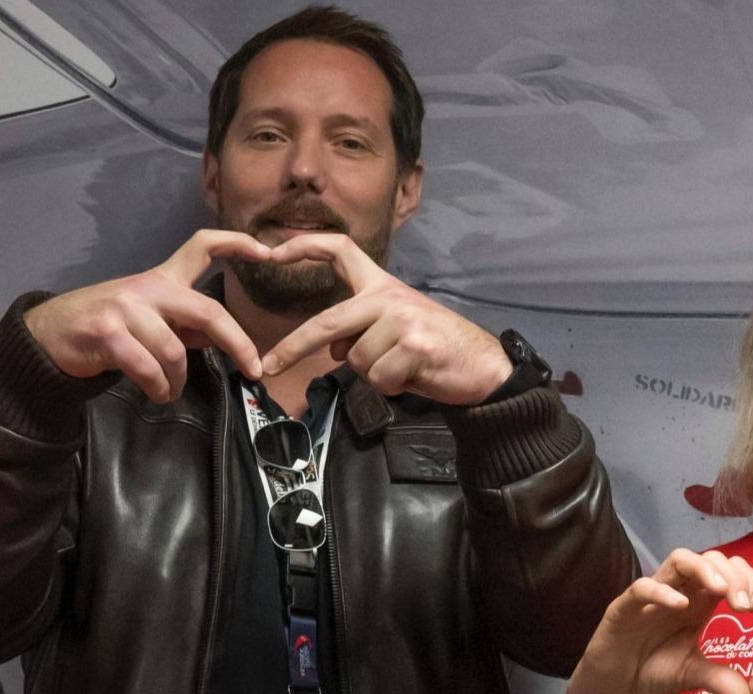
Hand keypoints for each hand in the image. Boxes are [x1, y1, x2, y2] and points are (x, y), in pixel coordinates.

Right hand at [24, 229, 274, 402]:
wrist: (47, 335)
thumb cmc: (106, 327)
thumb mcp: (148, 318)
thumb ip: (184, 324)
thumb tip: (222, 339)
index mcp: (163, 279)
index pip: (202, 246)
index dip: (236, 244)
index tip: (268, 250)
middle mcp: (149, 287)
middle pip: (207, 311)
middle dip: (238, 342)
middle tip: (253, 369)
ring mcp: (126, 307)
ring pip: (175, 350)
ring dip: (178, 380)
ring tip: (170, 392)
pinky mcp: (107, 332)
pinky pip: (147, 368)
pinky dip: (157, 388)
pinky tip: (156, 394)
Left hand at [260, 233, 511, 404]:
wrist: (483, 365)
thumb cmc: (435, 350)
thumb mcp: (395, 331)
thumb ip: (360, 332)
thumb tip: (331, 349)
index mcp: (382, 286)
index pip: (340, 251)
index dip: (306, 246)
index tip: (273, 251)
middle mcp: (389, 297)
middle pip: (328, 322)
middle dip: (293, 348)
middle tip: (268, 367)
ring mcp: (402, 320)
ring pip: (356, 361)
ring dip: (374, 375)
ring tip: (404, 368)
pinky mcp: (414, 346)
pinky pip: (378, 378)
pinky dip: (392, 387)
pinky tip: (414, 377)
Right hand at [561, 549, 752, 693]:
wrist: (615, 684)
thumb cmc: (652, 669)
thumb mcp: (691, 675)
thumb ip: (718, 679)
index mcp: (698, 602)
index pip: (728, 573)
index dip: (749, 581)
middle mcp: (678, 591)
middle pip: (709, 559)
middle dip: (733, 574)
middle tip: (748, 603)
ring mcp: (652, 594)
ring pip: (678, 559)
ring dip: (703, 569)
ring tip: (721, 590)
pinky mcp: (625, 606)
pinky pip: (642, 587)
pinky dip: (662, 591)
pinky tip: (680, 604)